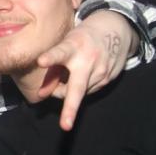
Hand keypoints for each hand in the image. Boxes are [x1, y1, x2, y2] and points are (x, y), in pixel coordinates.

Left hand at [37, 11, 134, 130]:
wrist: (115, 29)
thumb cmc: (81, 37)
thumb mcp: (65, 44)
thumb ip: (52, 67)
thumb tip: (40, 95)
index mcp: (73, 47)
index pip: (60, 53)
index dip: (50, 58)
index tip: (41, 61)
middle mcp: (88, 61)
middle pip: (77, 88)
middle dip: (70, 109)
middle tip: (65, 126)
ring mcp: (101, 72)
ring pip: (78, 94)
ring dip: (67, 92)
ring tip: (67, 76)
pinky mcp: (109, 79)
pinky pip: (88, 91)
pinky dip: (80, 89)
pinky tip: (80, 76)